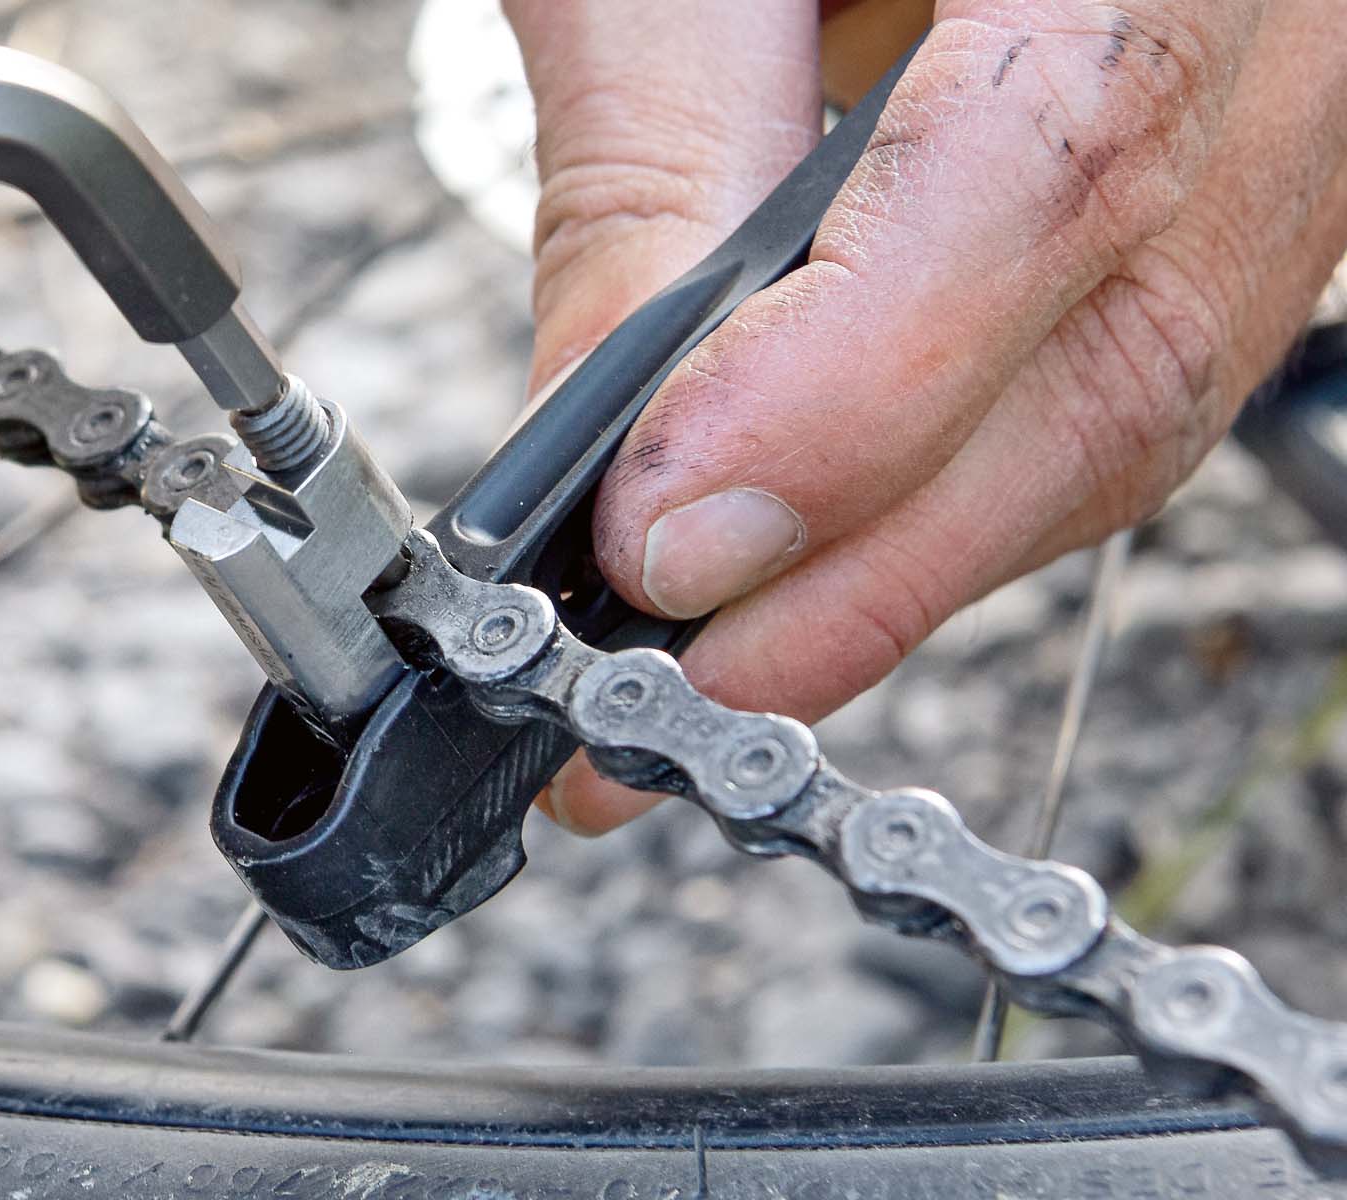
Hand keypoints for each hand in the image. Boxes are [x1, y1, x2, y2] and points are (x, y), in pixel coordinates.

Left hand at [506, 0, 1346, 832]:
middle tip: (666, 702)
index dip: (856, 386)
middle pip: (1127, 339)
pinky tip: (835, 556)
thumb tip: (596, 467)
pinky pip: (1129, 378)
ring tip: (722, 669)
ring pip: (1138, 400)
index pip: (1061, 153)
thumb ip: (652, 174)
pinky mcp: (1241, 185)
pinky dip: (964, 493)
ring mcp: (1296, 108)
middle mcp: (1286, 7)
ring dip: (911, 565)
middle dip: (873, 559)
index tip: (664, 546)